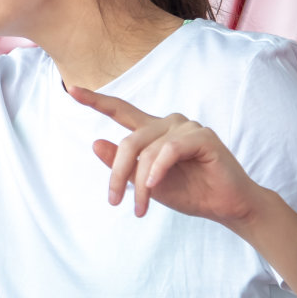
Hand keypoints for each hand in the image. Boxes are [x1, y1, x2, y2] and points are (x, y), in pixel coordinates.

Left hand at [68, 86, 264, 227]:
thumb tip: (94, 143)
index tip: (71, 89)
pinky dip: (158, 169)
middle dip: (117, 173)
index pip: (121, 111)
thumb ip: (123, 165)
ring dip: (141, 181)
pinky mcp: (202, 136)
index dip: (96, 101)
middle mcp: (168, 123)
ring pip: (147, 149)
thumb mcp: (146, 183)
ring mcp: (186, 127)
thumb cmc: (190, 193)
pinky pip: (169, 150)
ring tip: (141, 207)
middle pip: (129, 141)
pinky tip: (154, 185)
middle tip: (113, 201)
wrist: (225, 207)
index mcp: (153, 132)